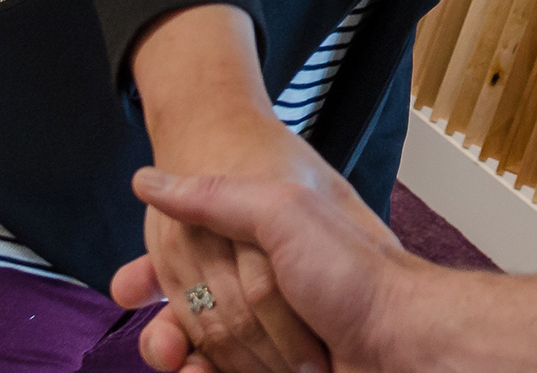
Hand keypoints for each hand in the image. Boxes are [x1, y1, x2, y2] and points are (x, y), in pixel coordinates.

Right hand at [138, 108, 349, 372]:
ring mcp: (274, 336)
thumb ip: (217, 198)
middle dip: (166, 332)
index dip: (154, 275)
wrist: (405, 336)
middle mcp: (266, 289)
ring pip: (204, 352)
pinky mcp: (277, 368)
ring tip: (181, 364)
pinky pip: (224, 372)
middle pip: (191, 313)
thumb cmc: (352, 271)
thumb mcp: (286, 211)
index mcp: (261, 246)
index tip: (131, 287)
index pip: (189, 260)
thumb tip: (147, 182)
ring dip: (183, 361)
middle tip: (164, 345)